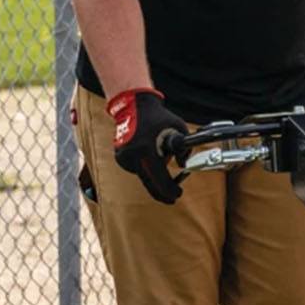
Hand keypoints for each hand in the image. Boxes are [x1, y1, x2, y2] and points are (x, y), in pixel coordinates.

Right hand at [107, 88, 187, 203]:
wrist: (133, 106)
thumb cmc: (158, 117)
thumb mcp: (178, 128)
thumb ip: (184, 148)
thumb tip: (184, 165)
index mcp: (146, 150)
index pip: (159, 178)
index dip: (170, 190)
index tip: (177, 195)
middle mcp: (132, 156)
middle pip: (149, 183)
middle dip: (162, 193)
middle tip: (173, 198)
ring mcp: (124, 157)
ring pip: (144, 175)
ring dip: (154, 172)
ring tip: (158, 152)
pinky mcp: (120, 158)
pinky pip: (137, 168)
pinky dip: (145, 166)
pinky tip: (148, 152)